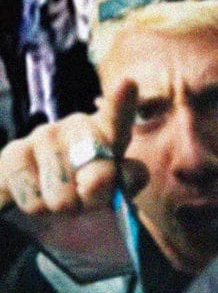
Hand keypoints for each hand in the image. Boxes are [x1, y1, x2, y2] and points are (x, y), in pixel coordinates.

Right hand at [0, 81, 139, 212]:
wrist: (52, 209)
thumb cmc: (92, 196)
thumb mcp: (120, 191)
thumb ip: (129, 179)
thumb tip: (111, 174)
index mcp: (111, 131)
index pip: (118, 114)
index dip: (121, 100)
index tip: (126, 83)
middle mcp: (77, 125)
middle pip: (94, 173)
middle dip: (93, 198)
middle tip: (86, 200)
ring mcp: (44, 136)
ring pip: (60, 193)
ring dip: (63, 206)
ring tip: (60, 198)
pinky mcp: (14, 153)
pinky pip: (32, 196)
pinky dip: (38, 207)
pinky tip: (38, 196)